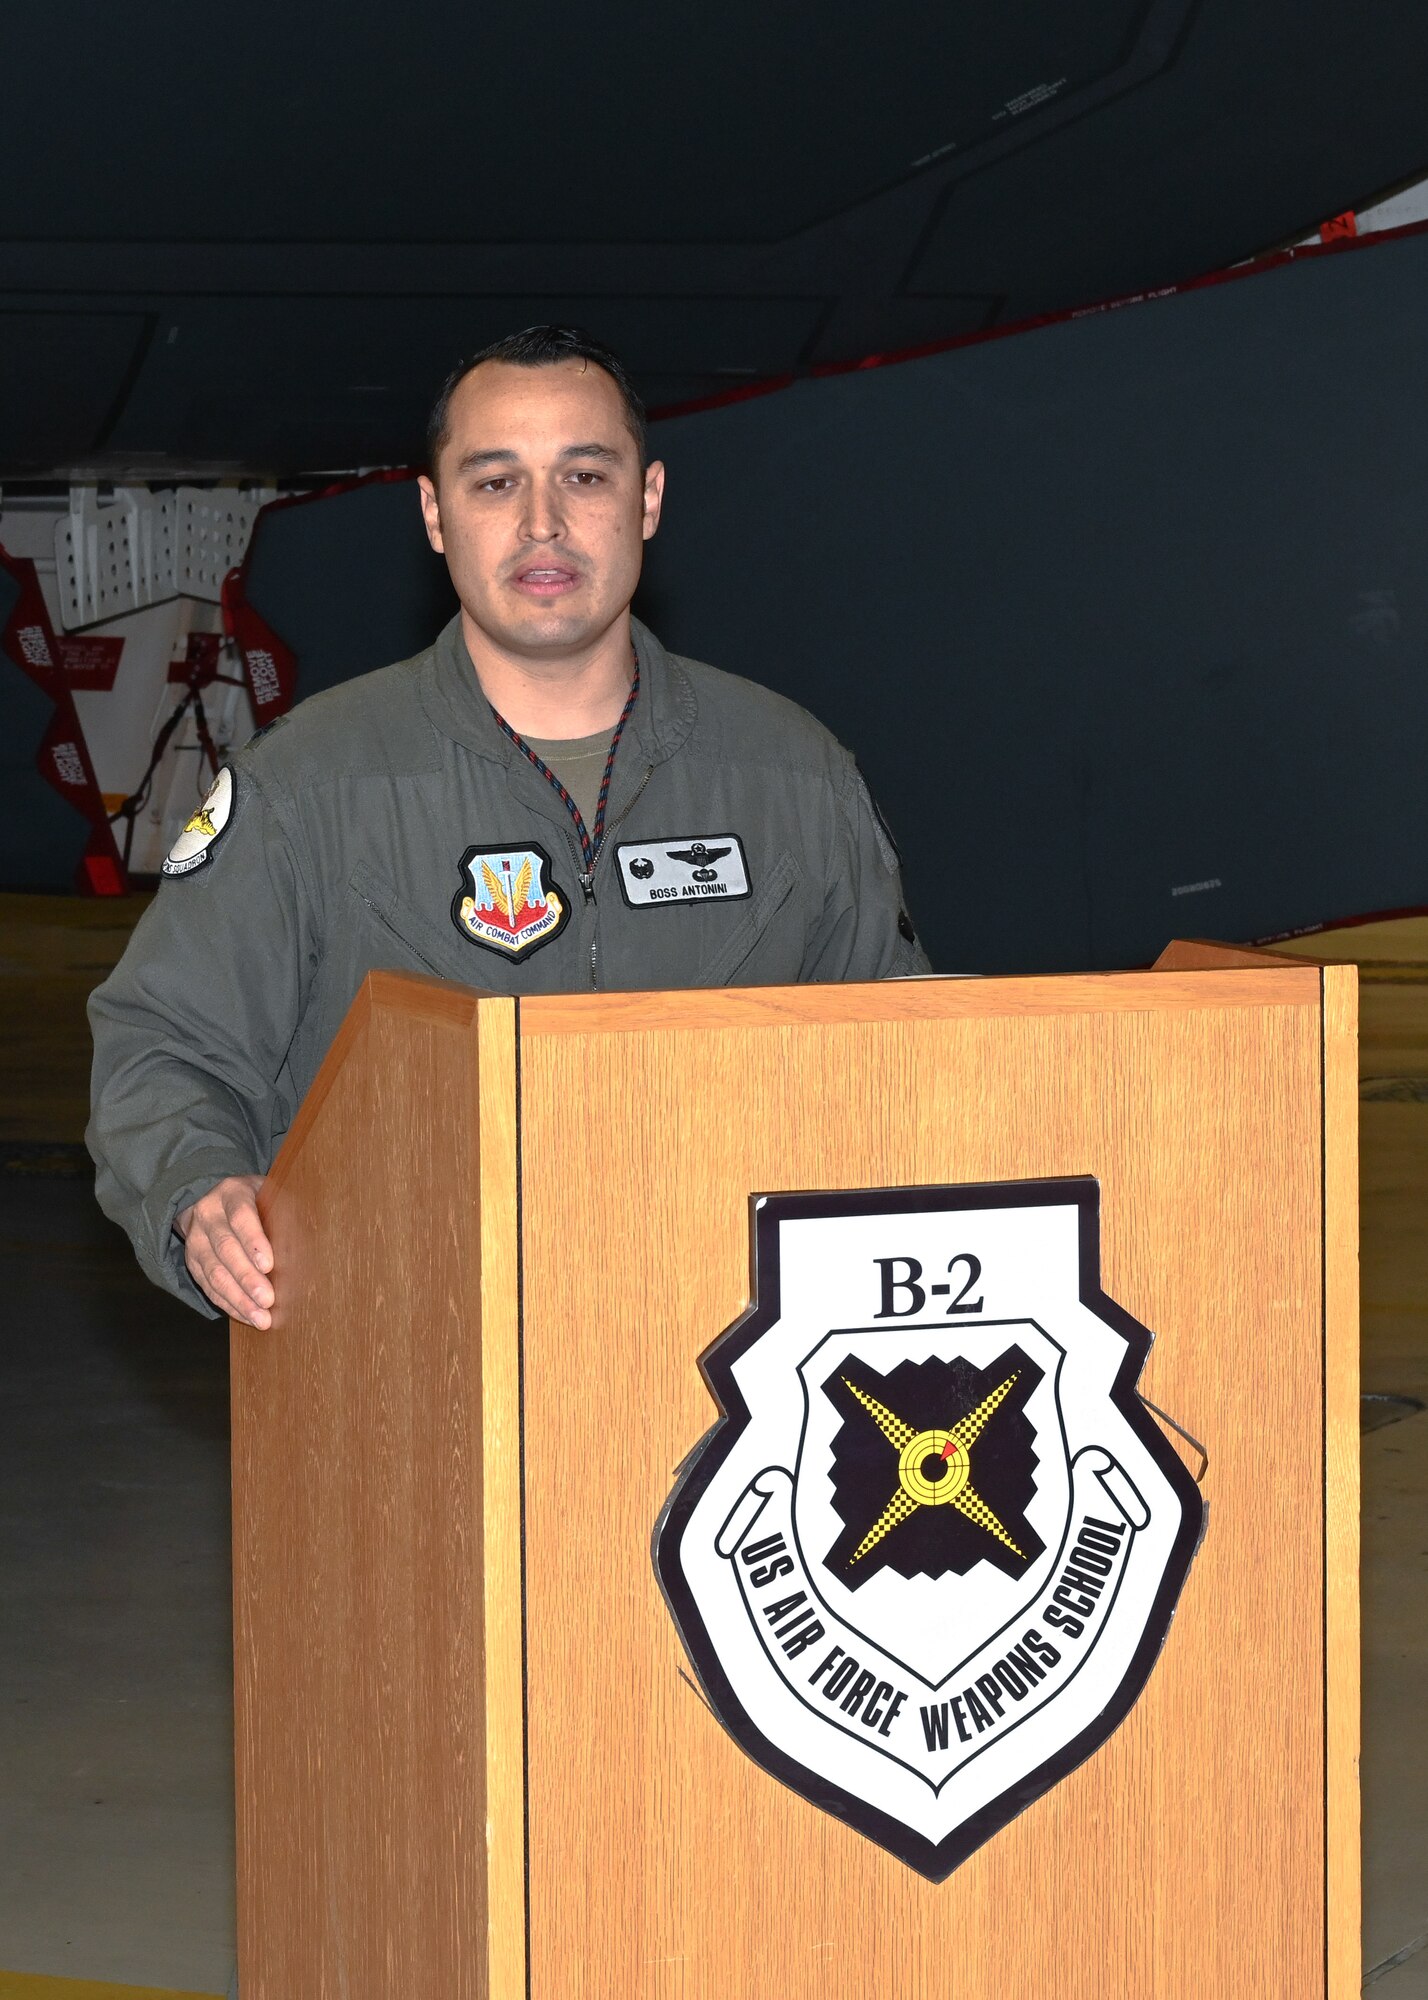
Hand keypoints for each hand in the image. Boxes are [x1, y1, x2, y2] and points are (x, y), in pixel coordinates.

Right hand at [175, 1175, 273, 1327]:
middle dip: (247, 1277)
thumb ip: (285, 1210)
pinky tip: (248, 1316)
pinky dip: (229, 1304)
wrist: (214, 1199)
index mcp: (231, 1193)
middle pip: (226, 1249)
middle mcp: (208, 1215)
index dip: (254, 1241)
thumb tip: (312, 1236)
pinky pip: (208, 1287)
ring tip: (261, 1318)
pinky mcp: (193, 1262)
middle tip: (268, 1300)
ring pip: (214, 1273)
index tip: (269, 1265)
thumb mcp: (270, 1193)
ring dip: (238, 1299)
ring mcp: (196, 1240)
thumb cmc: (256, 1200)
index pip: (241, 1217)